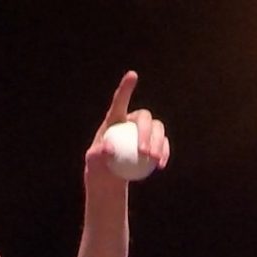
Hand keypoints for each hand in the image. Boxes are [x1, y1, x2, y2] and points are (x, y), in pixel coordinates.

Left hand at [85, 70, 169, 185]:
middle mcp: (131, 122)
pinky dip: (163, 154)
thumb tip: (109, 148)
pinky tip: (160, 165)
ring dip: (158, 142)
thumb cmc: (97, 168)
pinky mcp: (154, 145)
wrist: (108, 181)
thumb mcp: (92, 163)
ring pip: (158, 129)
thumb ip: (98, 154)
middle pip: (144, 118)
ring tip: (153, 159)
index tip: (132, 75)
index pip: (120, 102)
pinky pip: (163, 145)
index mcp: (115, 119)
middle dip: (146, 131)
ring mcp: (145, 132)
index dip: (126, 88)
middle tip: (143, 152)